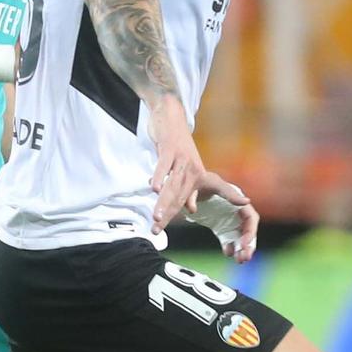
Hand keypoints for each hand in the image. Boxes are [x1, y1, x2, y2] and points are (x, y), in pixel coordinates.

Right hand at [147, 96, 205, 232]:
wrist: (173, 119)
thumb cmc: (178, 147)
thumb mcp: (186, 170)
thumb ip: (189, 191)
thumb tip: (191, 210)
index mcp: (199, 177)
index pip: (189, 201)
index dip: (181, 217)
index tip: (175, 232)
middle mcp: (193, 170)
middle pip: (178, 197)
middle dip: (168, 215)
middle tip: (157, 230)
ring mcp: (182, 160)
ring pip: (171, 185)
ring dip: (163, 201)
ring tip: (156, 217)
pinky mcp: (170, 149)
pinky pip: (164, 165)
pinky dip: (158, 176)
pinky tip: (153, 188)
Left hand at [186, 173, 258, 262]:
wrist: (185, 184)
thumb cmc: (199, 179)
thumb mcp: (209, 183)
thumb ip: (225, 192)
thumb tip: (243, 201)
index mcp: (236, 199)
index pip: (249, 216)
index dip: (250, 230)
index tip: (245, 243)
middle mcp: (235, 210)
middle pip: (248, 230)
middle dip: (248, 244)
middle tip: (244, 257)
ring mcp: (229, 219)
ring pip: (240, 237)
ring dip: (242, 249)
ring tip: (240, 260)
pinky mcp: (221, 226)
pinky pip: (229, 239)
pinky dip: (231, 247)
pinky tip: (227, 253)